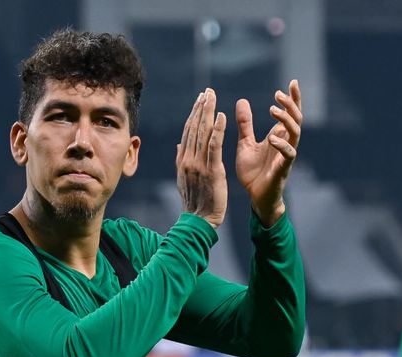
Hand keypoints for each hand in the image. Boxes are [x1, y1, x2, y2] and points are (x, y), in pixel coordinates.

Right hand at [176, 89, 227, 228]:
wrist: (200, 220)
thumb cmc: (195, 202)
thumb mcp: (185, 179)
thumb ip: (182, 160)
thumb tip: (179, 145)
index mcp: (183, 160)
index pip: (188, 132)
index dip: (194, 114)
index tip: (200, 99)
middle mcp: (188, 159)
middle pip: (194, 128)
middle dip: (201, 107)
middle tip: (207, 91)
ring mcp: (199, 164)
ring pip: (203, 133)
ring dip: (208, 112)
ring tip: (212, 96)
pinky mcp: (213, 170)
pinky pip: (214, 147)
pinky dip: (218, 130)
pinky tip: (222, 117)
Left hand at [235, 79, 301, 226]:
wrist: (255, 197)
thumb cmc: (253, 172)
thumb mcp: (245, 143)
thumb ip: (245, 124)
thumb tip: (242, 100)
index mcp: (278, 136)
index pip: (290, 113)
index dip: (293, 98)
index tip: (293, 81)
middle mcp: (286, 143)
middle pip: (296, 119)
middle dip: (290, 105)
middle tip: (278, 94)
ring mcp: (286, 156)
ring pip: (295, 133)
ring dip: (286, 120)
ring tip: (273, 110)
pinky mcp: (283, 169)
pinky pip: (288, 154)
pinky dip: (281, 145)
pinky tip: (271, 138)